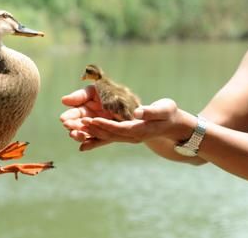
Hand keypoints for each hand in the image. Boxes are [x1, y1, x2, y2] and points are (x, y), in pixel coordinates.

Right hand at [59, 85, 114, 150]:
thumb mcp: (94, 91)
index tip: (64, 119)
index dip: (69, 117)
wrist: (132, 101)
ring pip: (86, 134)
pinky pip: (98, 141)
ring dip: (80, 136)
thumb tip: (63, 101)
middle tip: (69, 127)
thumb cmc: (110, 92)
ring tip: (77, 135)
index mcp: (85, 109)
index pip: (74, 114)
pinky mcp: (109, 136)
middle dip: (73, 127)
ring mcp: (98, 129)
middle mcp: (90, 120)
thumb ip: (80, 96)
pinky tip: (82, 147)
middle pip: (78, 126)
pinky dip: (90, 144)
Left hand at [61, 87, 184, 150]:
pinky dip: (96, 137)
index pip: (118, 128)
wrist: (174, 126)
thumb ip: (151, 111)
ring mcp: (128, 137)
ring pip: (105, 137)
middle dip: (91, 129)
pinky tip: (82, 138)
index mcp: (139, 129)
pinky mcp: (126, 134)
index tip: (90, 119)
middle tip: (74, 124)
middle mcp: (131, 136)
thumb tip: (137, 113)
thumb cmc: (169, 114)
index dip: (104, 124)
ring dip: (90, 133)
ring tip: (73, 128)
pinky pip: (108, 137)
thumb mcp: (164, 109)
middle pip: (108, 134)